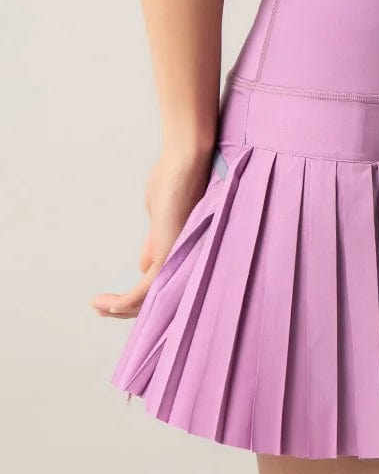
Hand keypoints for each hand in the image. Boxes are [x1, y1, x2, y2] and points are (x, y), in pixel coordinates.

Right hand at [92, 149, 212, 318]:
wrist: (185, 163)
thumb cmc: (176, 184)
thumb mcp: (159, 221)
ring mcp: (178, 257)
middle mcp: (183, 260)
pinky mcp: (170, 252)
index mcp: (180, 254)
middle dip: (126, 308)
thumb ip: (154, 244)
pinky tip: (109, 306)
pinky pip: (146, 288)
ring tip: (98, 307)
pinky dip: (127, 301)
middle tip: (101, 309)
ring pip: (150, 297)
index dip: (137, 298)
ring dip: (121, 307)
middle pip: (155, 296)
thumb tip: (142, 266)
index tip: (112, 303)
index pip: (160, 286)